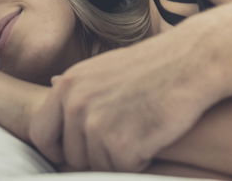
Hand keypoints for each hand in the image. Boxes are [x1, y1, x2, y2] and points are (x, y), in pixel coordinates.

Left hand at [29, 28, 215, 171]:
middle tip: (123, 136)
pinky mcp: (121, 145)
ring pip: (98, 167)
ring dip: (119, 158)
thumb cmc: (152, 65)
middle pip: (72, 157)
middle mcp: (76, 105)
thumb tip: (52, 84)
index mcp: (68, 85)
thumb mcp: (103, 66)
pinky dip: (140, 161)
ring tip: (141, 129)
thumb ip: (78, 85)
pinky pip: (122, 171)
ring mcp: (97, 125)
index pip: (40, 132)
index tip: (72, 153)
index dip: (56, 149)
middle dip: (95, 156)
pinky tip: (152, 136)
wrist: (191, 62)